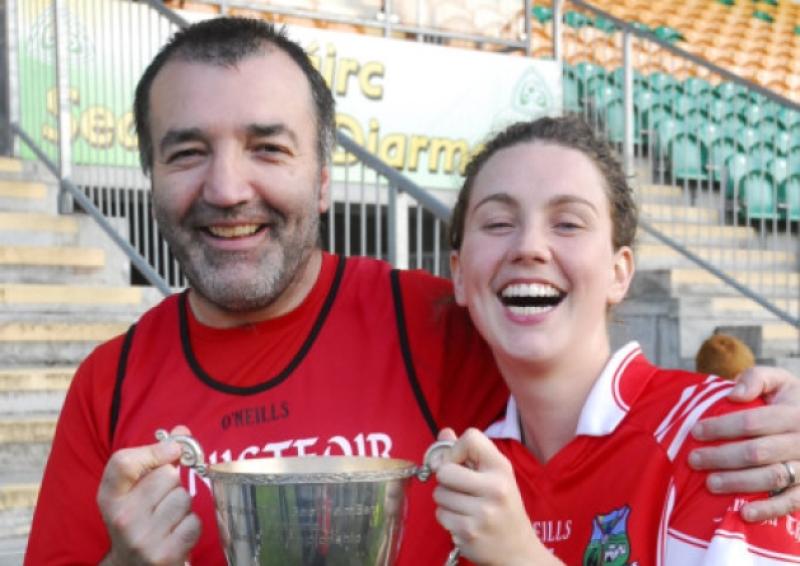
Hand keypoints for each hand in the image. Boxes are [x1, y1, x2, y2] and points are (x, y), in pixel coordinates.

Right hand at [97, 426, 200, 564]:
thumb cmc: (138, 520)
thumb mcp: (135, 489)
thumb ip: (155, 456)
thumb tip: (182, 431)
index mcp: (109, 498)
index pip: (123, 462)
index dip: (155, 450)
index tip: (172, 450)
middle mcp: (121, 519)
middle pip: (167, 476)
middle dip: (173, 484)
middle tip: (162, 502)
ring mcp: (142, 539)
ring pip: (184, 498)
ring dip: (183, 506)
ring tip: (168, 519)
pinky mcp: (164, 555)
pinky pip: (194, 522)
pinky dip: (191, 526)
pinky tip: (176, 534)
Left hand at [432, 428, 559, 565]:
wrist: (518, 549)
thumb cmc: (503, 506)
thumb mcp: (494, 475)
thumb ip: (468, 452)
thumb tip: (443, 432)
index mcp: (501, 468)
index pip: (470, 438)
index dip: (456, 449)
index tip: (460, 463)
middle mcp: (495, 488)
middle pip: (444, 470)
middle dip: (446, 479)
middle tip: (461, 488)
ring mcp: (482, 512)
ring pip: (439, 493)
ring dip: (446, 500)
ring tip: (465, 506)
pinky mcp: (469, 533)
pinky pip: (440, 515)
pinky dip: (447, 517)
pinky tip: (464, 521)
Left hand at [689, 366, 799, 520]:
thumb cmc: (788, 401)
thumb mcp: (778, 381)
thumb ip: (756, 379)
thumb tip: (735, 394)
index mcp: (794, 414)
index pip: (753, 422)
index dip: (722, 427)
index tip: (696, 432)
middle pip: (757, 452)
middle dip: (722, 457)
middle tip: (693, 460)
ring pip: (772, 477)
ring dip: (738, 483)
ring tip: (710, 483)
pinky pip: (791, 502)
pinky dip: (769, 510)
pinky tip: (744, 513)